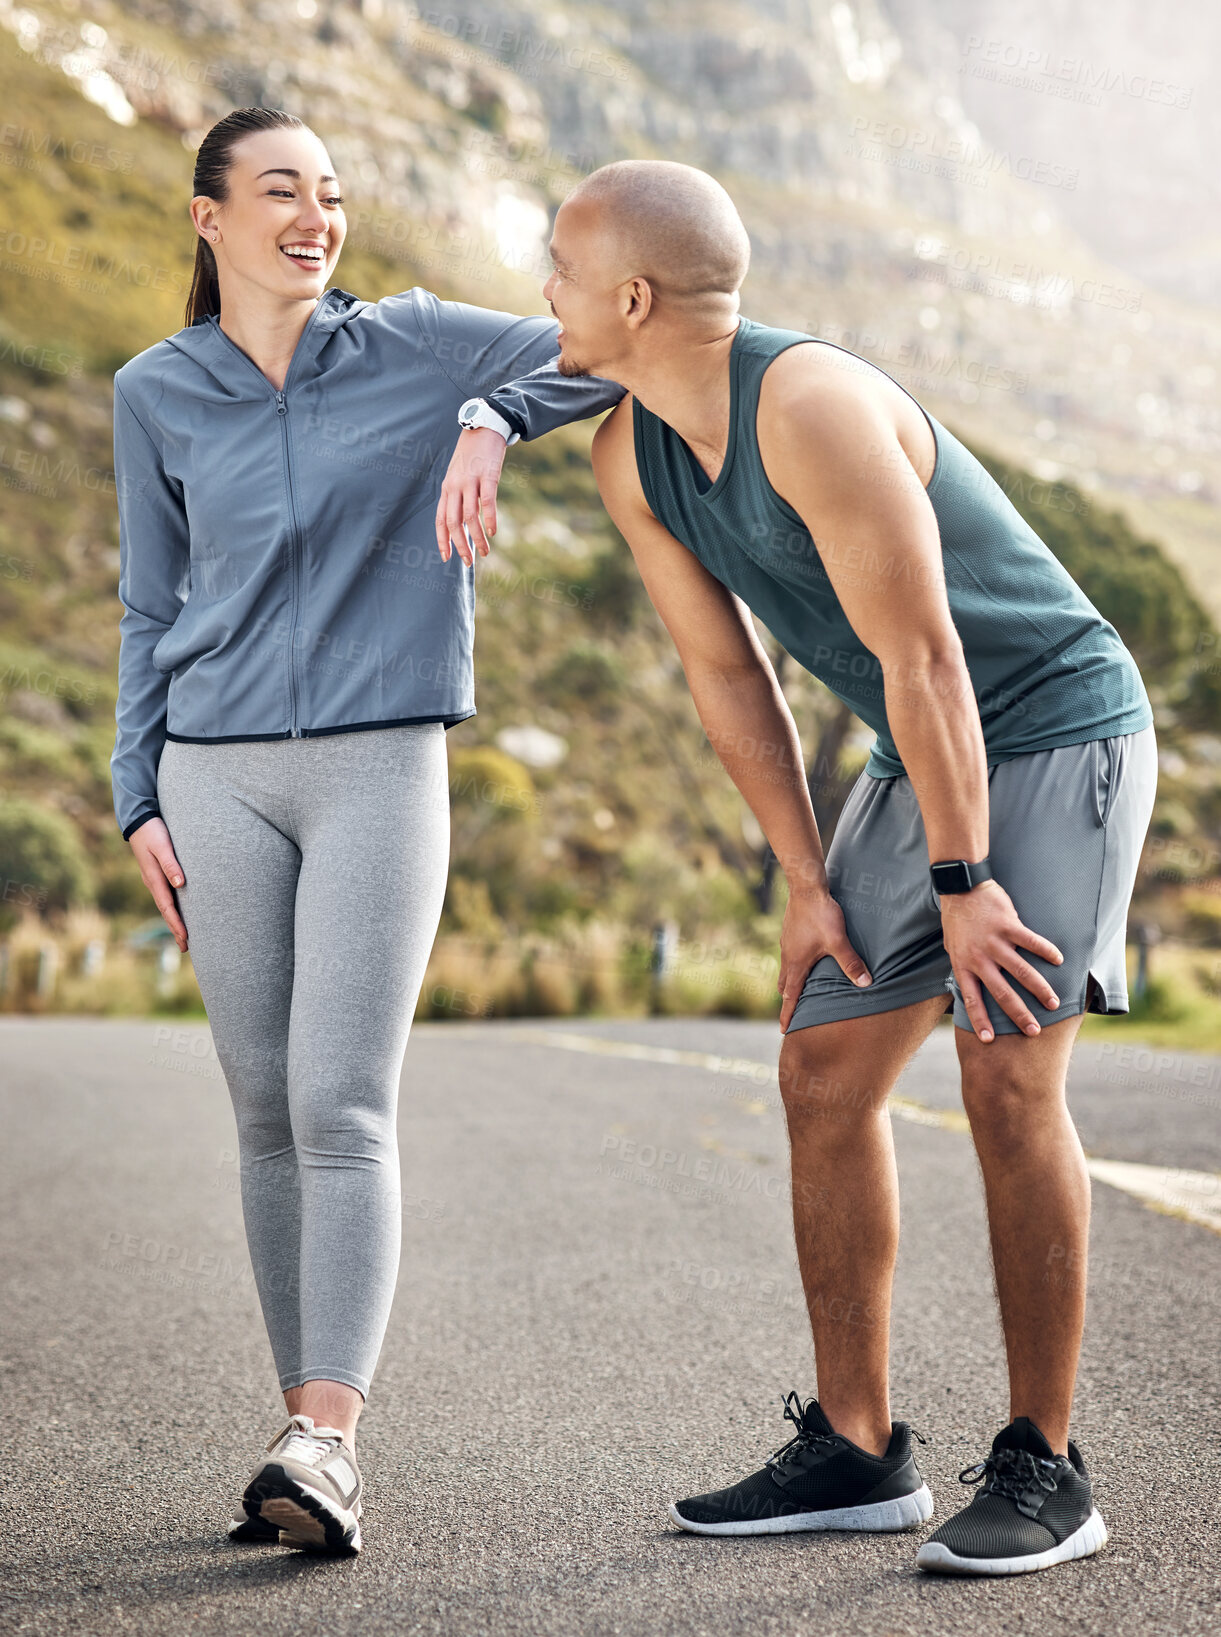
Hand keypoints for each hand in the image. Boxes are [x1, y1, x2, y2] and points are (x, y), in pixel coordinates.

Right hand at [129, 817, 187, 951]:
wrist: (138, 820)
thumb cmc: (153, 831)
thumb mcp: (162, 845)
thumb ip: (171, 864)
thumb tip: (180, 884)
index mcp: (154, 879)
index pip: (167, 907)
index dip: (177, 923)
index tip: (186, 938)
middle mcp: (153, 883)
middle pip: (166, 911)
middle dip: (175, 929)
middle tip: (185, 948)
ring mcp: (154, 879)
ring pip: (165, 905)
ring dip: (174, 921)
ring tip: (183, 937)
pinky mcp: (157, 874)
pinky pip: (166, 896)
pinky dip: (172, 908)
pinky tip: (179, 912)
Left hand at [435, 427, 507, 564]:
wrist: (483, 428)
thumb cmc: (472, 456)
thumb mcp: (459, 476)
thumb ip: (459, 498)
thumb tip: (463, 523)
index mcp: (446, 489)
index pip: (440, 520)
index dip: (443, 540)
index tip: (447, 557)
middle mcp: (455, 486)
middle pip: (453, 522)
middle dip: (460, 545)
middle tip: (469, 561)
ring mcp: (470, 481)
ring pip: (470, 516)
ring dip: (477, 538)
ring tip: (485, 551)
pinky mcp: (487, 476)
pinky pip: (487, 501)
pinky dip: (490, 518)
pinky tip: (493, 531)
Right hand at [778, 888, 872, 1031]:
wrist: (806, 887)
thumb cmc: (820, 914)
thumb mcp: (838, 941)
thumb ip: (851, 963)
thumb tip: (866, 983)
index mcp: (795, 963)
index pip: (789, 996)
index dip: (787, 1014)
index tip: (784, 1029)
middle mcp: (788, 955)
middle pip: (785, 984)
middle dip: (788, 999)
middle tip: (793, 1011)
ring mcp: (787, 942)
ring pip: (787, 968)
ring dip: (791, 980)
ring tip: (800, 986)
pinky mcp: (791, 931)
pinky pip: (790, 953)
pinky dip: (795, 963)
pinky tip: (806, 957)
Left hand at [938, 878, 1063, 1041]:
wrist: (960, 888)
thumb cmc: (957, 920)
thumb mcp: (952, 948)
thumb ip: (964, 967)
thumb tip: (970, 987)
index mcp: (963, 965)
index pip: (971, 999)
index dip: (980, 1020)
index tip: (989, 1040)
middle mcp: (979, 958)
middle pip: (1001, 993)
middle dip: (1019, 1015)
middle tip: (1034, 1032)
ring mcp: (994, 942)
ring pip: (1021, 972)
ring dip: (1039, 990)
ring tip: (1054, 1003)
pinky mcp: (1008, 925)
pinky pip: (1031, 941)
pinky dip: (1046, 951)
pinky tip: (1059, 961)